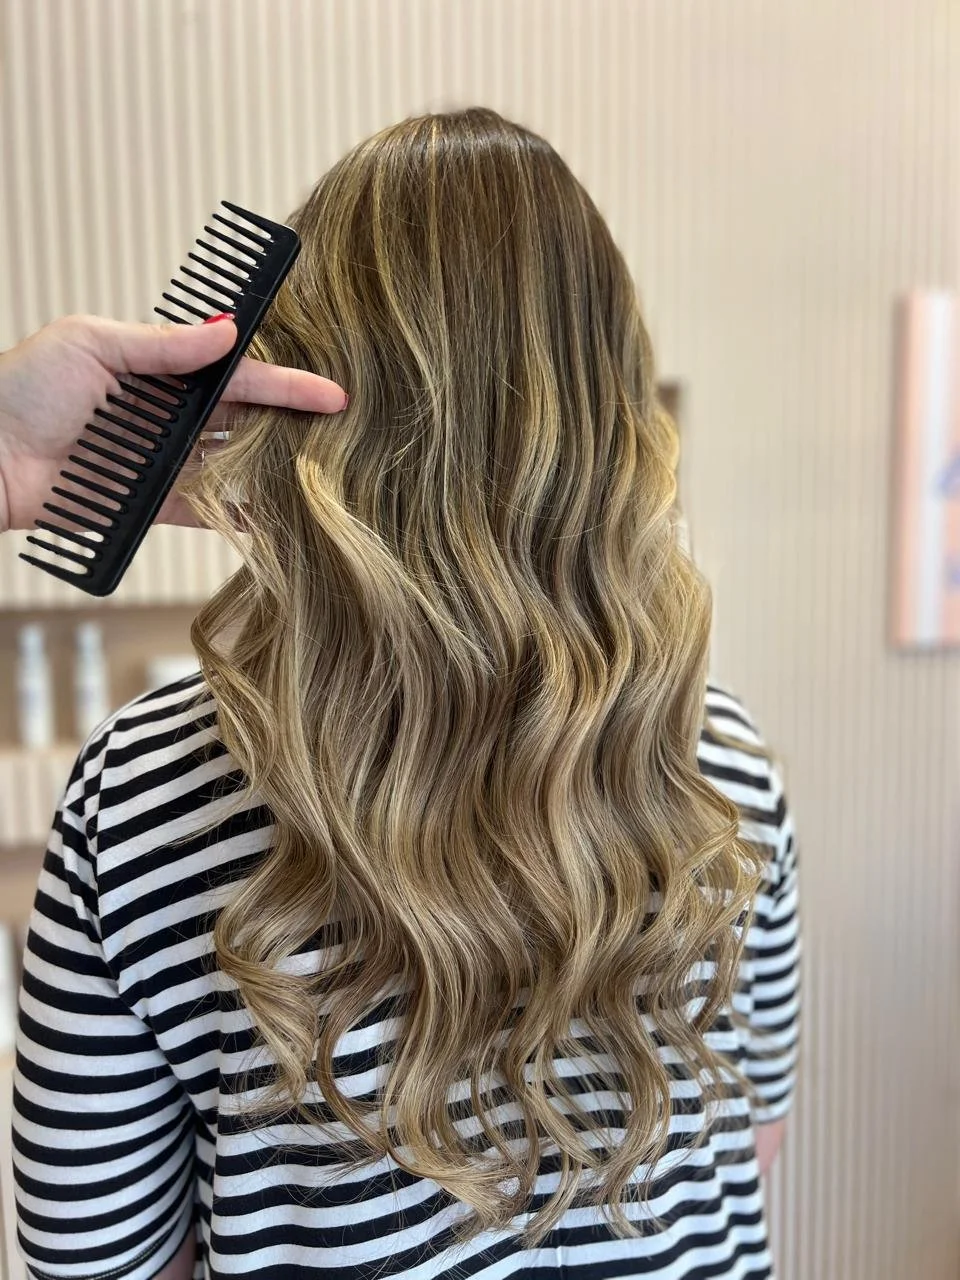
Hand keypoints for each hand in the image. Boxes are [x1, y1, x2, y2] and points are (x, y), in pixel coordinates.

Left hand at [0, 314, 347, 532]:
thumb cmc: (21, 389)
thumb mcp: (91, 345)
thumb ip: (163, 346)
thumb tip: (225, 332)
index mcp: (157, 370)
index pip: (237, 377)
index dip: (286, 384)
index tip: (332, 392)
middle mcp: (166, 415)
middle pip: (244, 421)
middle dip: (291, 425)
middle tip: (340, 436)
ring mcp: (161, 461)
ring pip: (232, 466)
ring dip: (273, 470)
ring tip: (320, 476)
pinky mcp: (148, 503)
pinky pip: (204, 511)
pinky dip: (238, 517)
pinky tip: (273, 517)